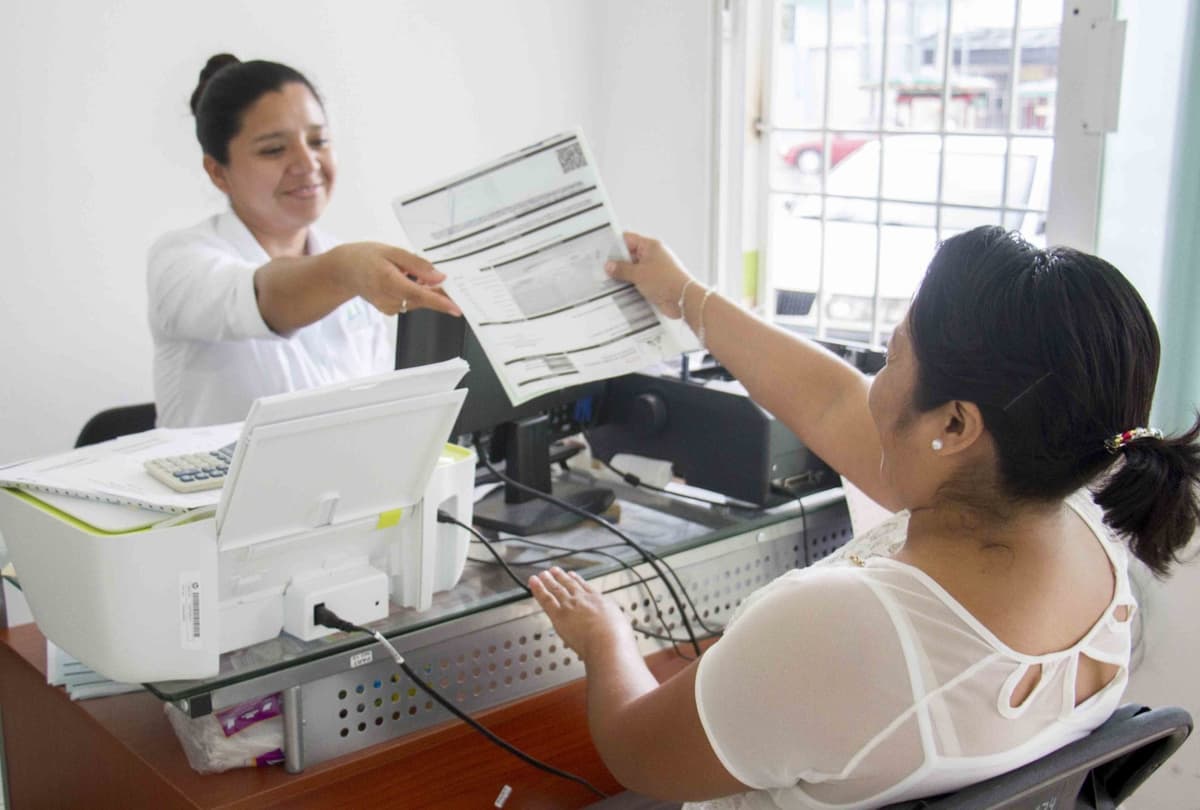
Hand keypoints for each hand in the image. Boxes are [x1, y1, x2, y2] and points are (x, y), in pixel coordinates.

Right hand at [333, 242, 461, 316]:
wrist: (343, 271)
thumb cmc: (365, 257)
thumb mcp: (392, 252)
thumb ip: (417, 264)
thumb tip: (439, 277)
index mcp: (388, 281)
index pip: (419, 295)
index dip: (440, 302)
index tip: (456, 309)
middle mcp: (388, 299)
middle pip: (422, 299)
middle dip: (436, 290)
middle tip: (443, 277)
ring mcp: (388, 307)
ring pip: (417, 300)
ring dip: (423, 288)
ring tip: (407, 271)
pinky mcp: (389, 310)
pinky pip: (410, 302)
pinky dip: (413, 292)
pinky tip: (404, 279)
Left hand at [529, 567, 633, 662]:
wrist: (607, 642)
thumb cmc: (616, 638)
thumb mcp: (620, 624)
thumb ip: (613, 621)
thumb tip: (614, 625)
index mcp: (599, 601)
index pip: (586, 587)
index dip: (577, 580)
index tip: (573, 576)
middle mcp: (584, 600)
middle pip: (569, 585)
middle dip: (561, 577)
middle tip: (554, 571)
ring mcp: (570, 605)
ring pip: (556, 589)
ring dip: (548, 580)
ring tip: (543, 574)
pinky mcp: (559, 614)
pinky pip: (545, 598)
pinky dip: (537, 588)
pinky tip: (533, 582)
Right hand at [605, 232, 694, 318]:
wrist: (683, 300)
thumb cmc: (667, 281)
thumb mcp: (639, 274)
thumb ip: (622, 269)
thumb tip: (609, 265)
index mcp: (650, 246)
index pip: (628, 239)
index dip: (614, 245)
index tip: (601, 252)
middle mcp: (652, 256)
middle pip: (629, 256)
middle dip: (617, 263)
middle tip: (602, 270)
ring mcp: (653, 270)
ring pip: (633, 270)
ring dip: (623, 277)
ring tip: (608, 281)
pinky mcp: (654, 283)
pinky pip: (638, 282)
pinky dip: (630, 285)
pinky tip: (619, 291)